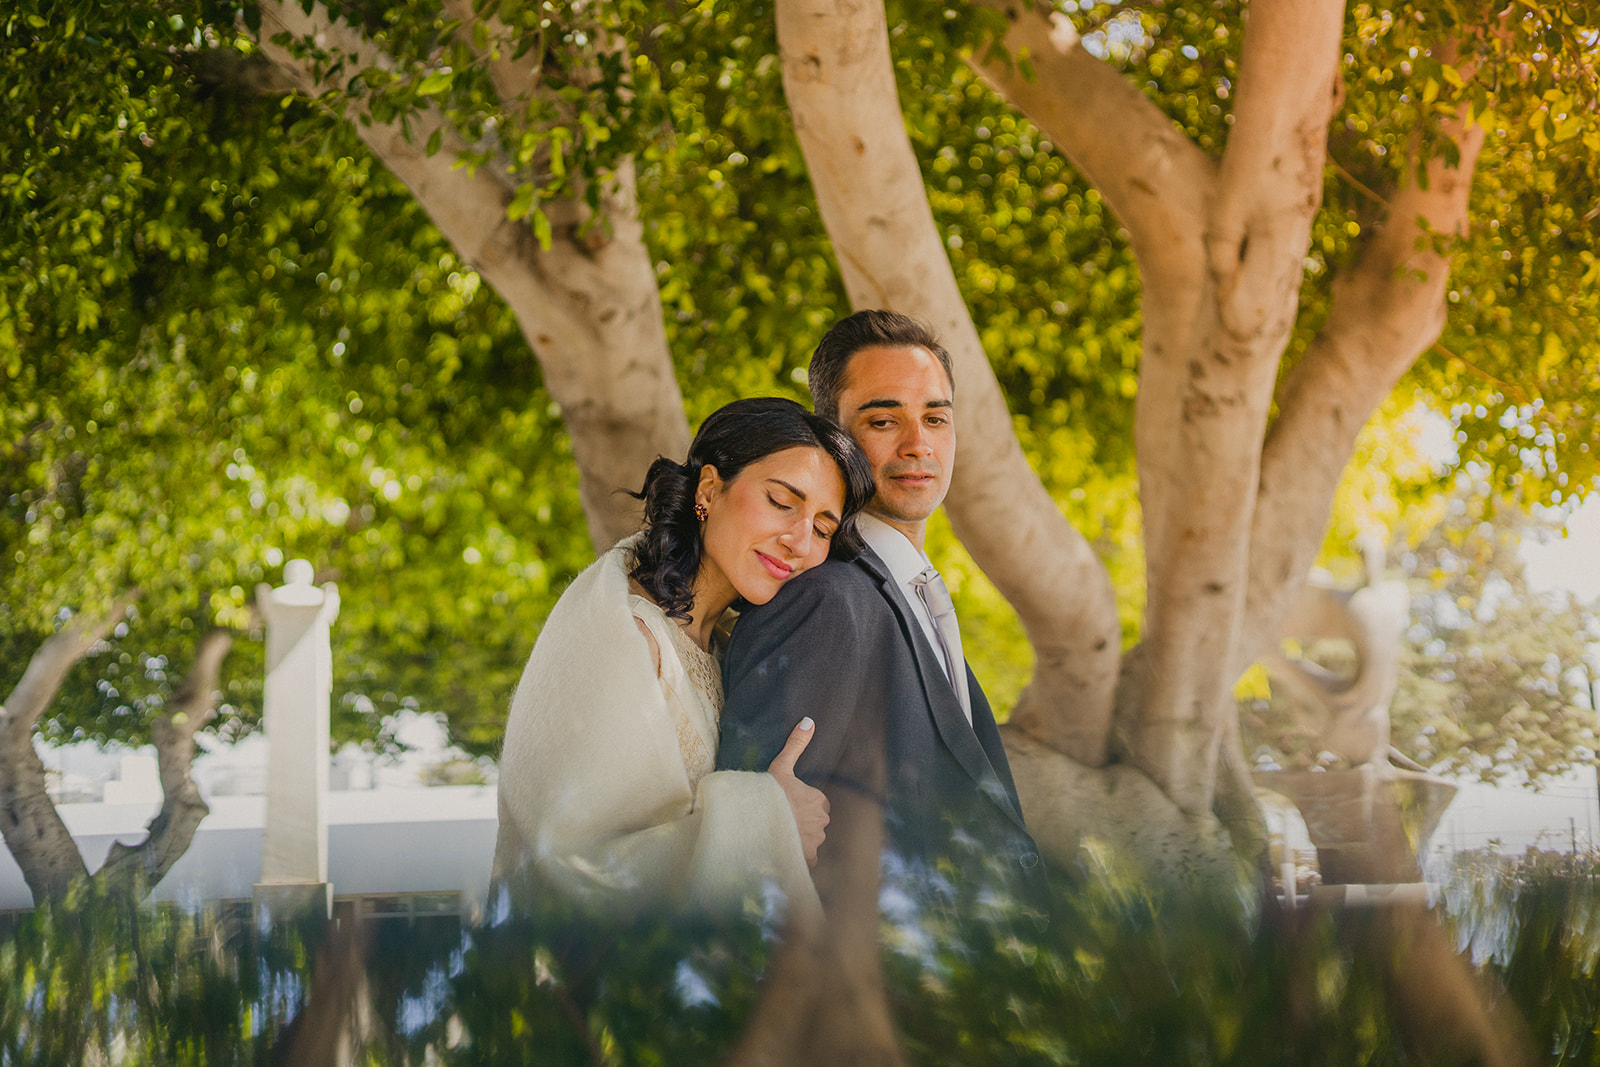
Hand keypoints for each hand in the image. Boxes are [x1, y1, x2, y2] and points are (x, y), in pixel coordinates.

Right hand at [766, 716, 829, 866]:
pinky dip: (797, 855)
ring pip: (811, 839)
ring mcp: (815, 841)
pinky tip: (783, 849)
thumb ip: (796, 745)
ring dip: (800, 838)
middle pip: (815, 822)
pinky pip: (806, 857)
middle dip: (803, 822)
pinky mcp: (807, 857)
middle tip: (782, 819)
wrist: (755, 822)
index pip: (818, 803)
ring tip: (780, 834)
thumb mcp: (781, 767)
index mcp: (819, 800)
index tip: (788, 805)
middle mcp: (822, 821)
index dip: (803, 804)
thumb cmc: (768, 794)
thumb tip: (809, 721)